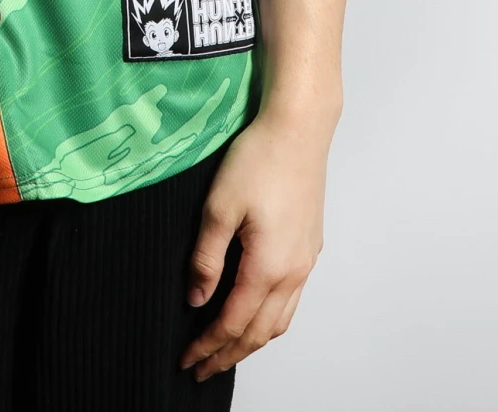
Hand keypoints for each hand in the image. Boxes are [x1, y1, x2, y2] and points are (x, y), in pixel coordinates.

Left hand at [179, 109, 333, 379]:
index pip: (233, 323)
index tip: (186, 360)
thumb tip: (195, 299)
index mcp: (268, 267)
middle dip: (229, 354)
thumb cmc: (258, 158)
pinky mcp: (310, 245)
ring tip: (227, 351)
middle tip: (202, 369)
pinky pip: (292, 299)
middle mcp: (293, 271)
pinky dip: (270, 318)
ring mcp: (306, 260)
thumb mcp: (218, 207)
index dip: (208, 346)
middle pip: (260, 332)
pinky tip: (256, 311)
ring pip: (280, 319)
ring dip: (252, 341)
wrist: (299, 129)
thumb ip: (206, 258)